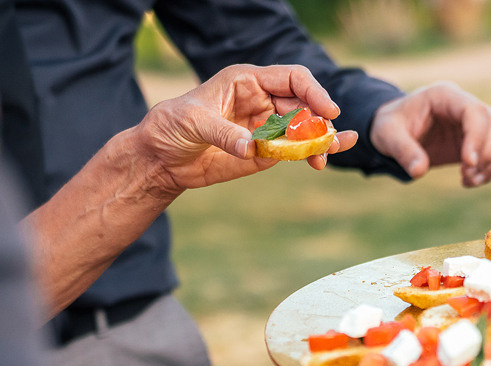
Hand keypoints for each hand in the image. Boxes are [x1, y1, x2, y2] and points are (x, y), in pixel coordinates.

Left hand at [137, 64, 357, 194]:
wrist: (162, 158)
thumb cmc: (172, 126)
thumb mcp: (193, 122)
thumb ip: (224, 133)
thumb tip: (251, 148)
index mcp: (248, 81)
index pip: (292, 78)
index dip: (313, 92)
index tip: (327, 111)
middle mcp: (263, 101)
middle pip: (304, 105)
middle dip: (320, 122)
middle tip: (327, 141)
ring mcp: (267, 127)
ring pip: (305, 130)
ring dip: (321, 141)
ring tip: (328, 154)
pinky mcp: (266, 152)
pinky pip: (294, 151)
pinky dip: (310, 155)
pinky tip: (320, 162)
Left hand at [369, 81, 490, 186]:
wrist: (393, 131)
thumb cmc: (389, 127)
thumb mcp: (387, 136)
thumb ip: (403, 151)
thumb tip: (419, 171)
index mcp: (444, 96)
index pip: (474, 111)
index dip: (477, 137)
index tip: (467, 164)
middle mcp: (463, 105)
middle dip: (487, 153)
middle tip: (466, 175)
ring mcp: (471, 122)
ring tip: (469, 181)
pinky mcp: (474, 139)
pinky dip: (490, 169)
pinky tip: (470, 182)